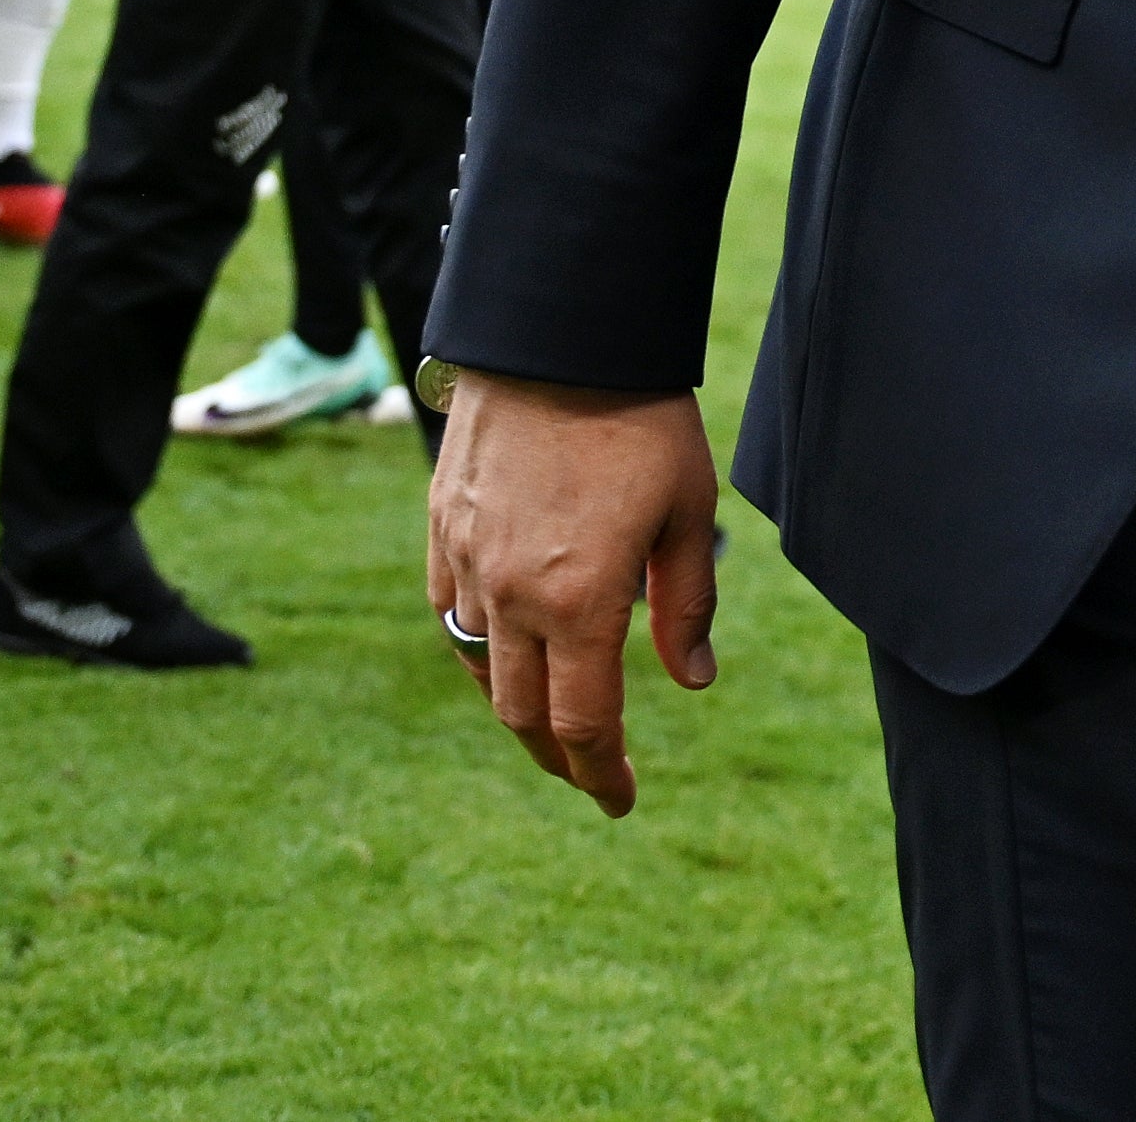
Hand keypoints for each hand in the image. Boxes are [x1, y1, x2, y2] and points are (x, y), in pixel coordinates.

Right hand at [427, 371, 723, 818]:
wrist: (559, 333)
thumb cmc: (641, 419)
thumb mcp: (688, 514)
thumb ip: (687, 606)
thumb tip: (693, 682)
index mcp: (579, 603)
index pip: (583, 724)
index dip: (601, 773)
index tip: (620, 801)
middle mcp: (510, 595)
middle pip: (521, 712)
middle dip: (557, 756)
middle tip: (589, 774)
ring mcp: (465, 561)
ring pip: (478, 665)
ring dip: (513, 702)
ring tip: (550, 714)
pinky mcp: (441, 525)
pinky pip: (447, 610)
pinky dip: (475, 644)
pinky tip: (503, 645)